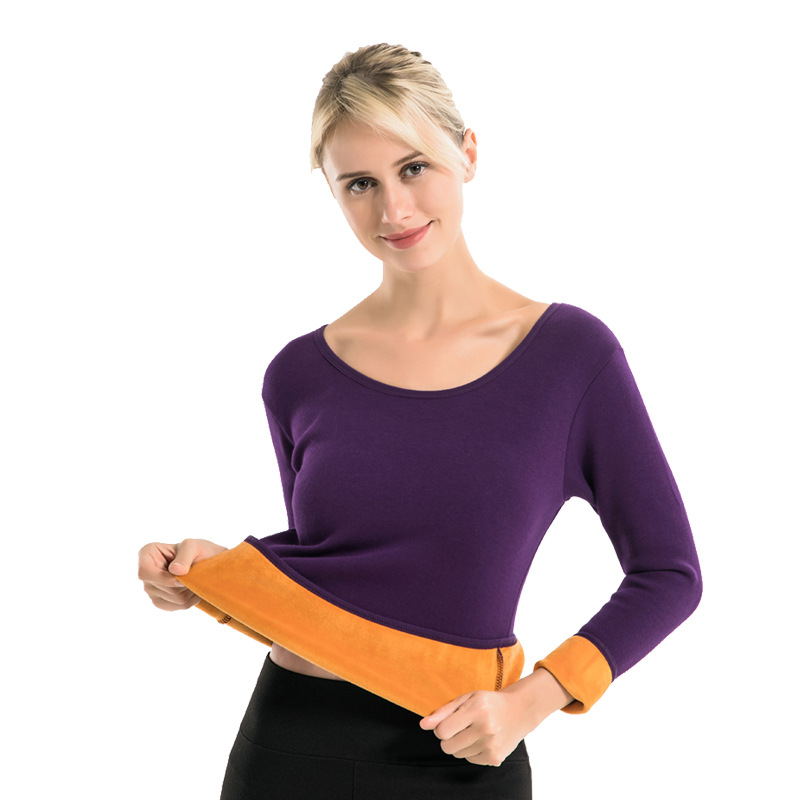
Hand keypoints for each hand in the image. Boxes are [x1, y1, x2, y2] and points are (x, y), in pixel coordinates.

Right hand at [138, 539, 226, 610]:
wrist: (206, 562)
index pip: (145, 572)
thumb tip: (175, 571)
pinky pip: (174, 607)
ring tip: (194, 580)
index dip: (164, 579)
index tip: (182, 576)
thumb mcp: (193, 546)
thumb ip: (185, 556)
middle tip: (194, 574)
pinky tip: (192, 589)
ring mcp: (150, 589)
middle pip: (162, 588)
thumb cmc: (198, 550)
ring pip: (171, 599)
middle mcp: (145, 573)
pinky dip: (188, 600)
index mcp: (147, 554)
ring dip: (188, 591)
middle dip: (183, 584)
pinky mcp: (159, 601)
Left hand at [419, 668, 573, 766]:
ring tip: (473, 731)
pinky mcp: (495, 758)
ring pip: (457, 754)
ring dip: (460, 745)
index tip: (448, 722)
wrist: (519, 711)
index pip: (443, 730)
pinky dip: (471, 751)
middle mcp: (486, 729)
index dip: (441, 727)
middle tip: (460, 727)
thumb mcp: (466, 698)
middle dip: (448, 738)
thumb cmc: (488, 702)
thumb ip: (443, 712)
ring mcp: (491, 746)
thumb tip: (423, 725)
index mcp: (477, 710)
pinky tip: (482, 739)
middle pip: (448, 747)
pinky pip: (469, 760)